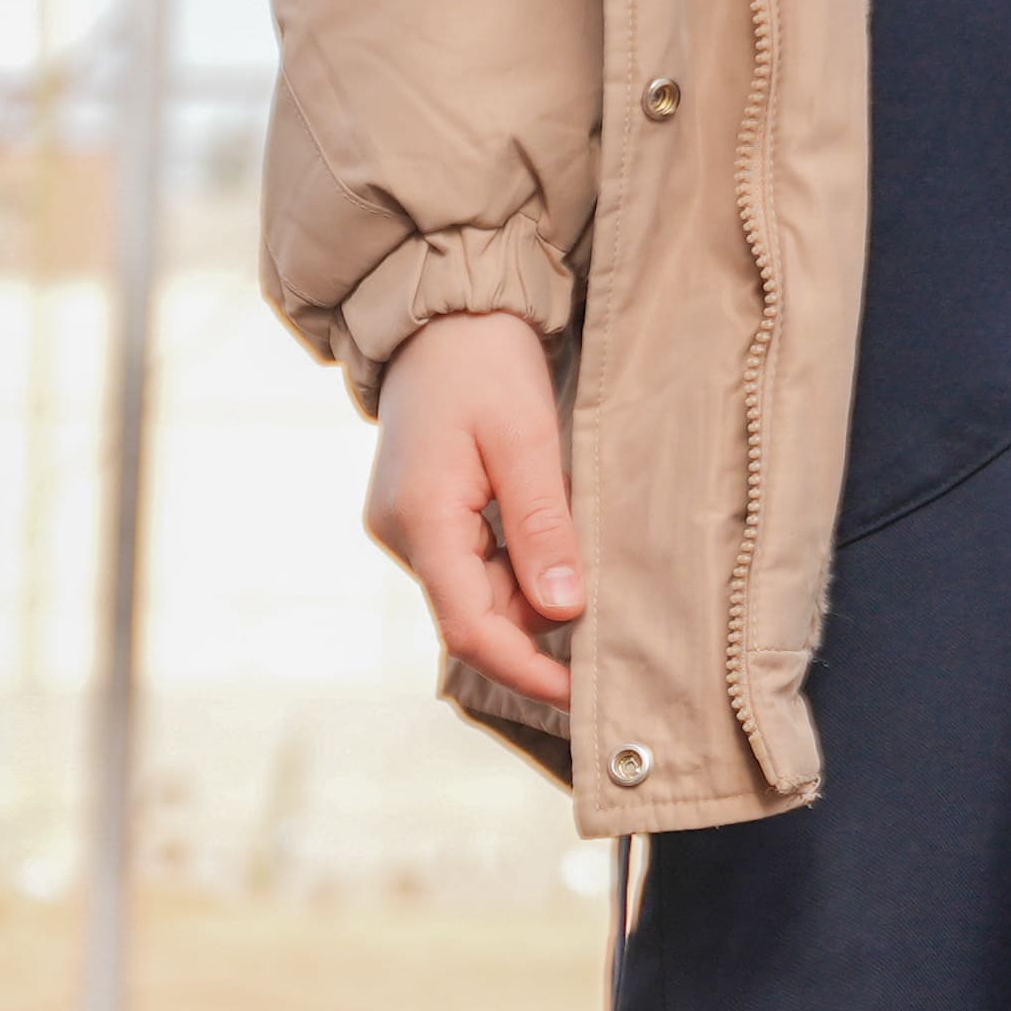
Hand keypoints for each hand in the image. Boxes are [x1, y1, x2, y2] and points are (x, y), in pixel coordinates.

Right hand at [362, 310, 581, 709]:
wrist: (441, 316)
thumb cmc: (484, 364)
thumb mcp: (525, 439)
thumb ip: (544, 526)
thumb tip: (566, 610)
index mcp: (421, 519)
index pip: (469, 627)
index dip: (525, 670)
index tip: (581, 693)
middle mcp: (402, 534)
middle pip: (473, 616)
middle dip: (537, 633)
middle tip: (609, 635)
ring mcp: (407, 528)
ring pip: (476, 594)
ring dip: (531, 596)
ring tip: (589, 574)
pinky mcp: (421, 517)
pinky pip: (472, 567)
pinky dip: (517, 571)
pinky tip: (555, 550)